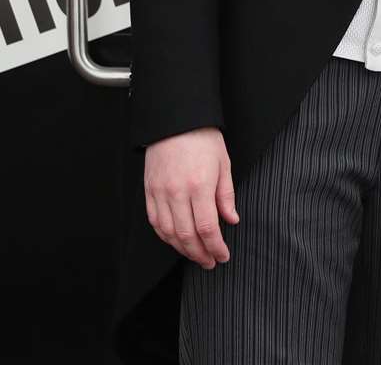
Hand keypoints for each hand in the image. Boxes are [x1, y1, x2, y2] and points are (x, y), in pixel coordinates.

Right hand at [143, 127, 239, 267]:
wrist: (176, 119)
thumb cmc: (203, 138)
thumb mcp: (223, 163)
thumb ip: (226, 195)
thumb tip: (231, 220)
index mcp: (199, 186)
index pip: (207, 228)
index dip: (216, 247)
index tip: (222, 256)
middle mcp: (177, 192)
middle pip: (187, 236)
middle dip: (200, 254)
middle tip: (210, 262)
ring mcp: (160, 192)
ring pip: (168, 232)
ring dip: (182, 249)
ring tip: (195, 255)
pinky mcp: (149, 190)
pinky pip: (154, 221)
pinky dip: (165, 235)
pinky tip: (176, 240)